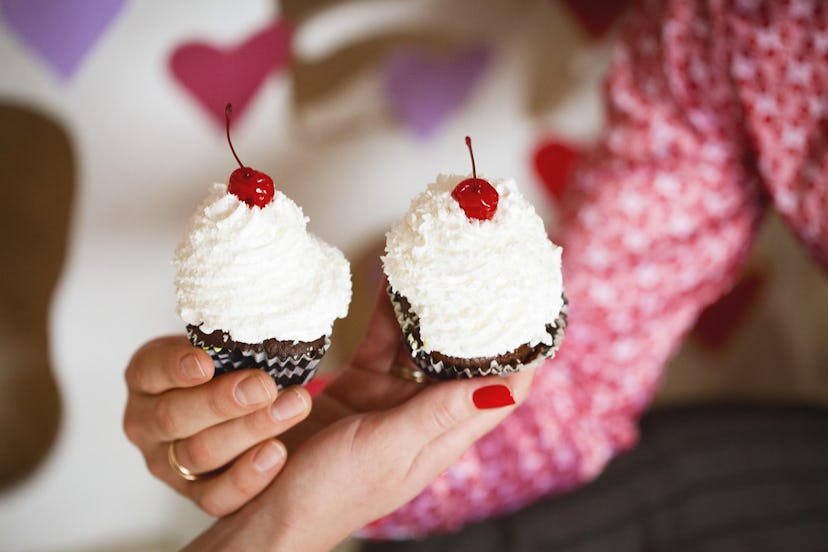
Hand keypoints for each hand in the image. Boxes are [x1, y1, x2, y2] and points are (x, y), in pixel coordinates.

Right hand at [123, 338, 311, 515]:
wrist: (254, 408)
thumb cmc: (240, 364)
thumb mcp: (229, 341)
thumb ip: (241, 325)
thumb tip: (278, 292)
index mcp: (147, 376)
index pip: (150, 370)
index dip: (175, 366)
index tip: (207, 361)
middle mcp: (148, 422)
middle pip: (173, 417)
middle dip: (221, 401)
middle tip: (263, 386)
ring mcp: (168, 463)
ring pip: (198, 454)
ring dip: (248, 430)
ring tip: (290, 407)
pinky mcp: (196, 494)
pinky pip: (215, 497)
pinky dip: (246, 477)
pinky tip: (277, 453)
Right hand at [182, 284, 534, 549]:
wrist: (266, 505)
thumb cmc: (329, 494)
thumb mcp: (388, 448)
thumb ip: (438, 413)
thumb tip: (504, 388)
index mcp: (442, 437)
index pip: (501, 392)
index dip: (522, 356)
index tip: (534, 313)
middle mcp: (423, 415)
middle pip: (462, 360)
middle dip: (474, 321)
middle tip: (483, 275)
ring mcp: (390, 398)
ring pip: (420, 344)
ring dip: (429, 311)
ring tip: (439, 268)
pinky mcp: (359, 384)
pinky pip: (380, 341)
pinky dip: (385, 314)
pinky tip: (391, 283)